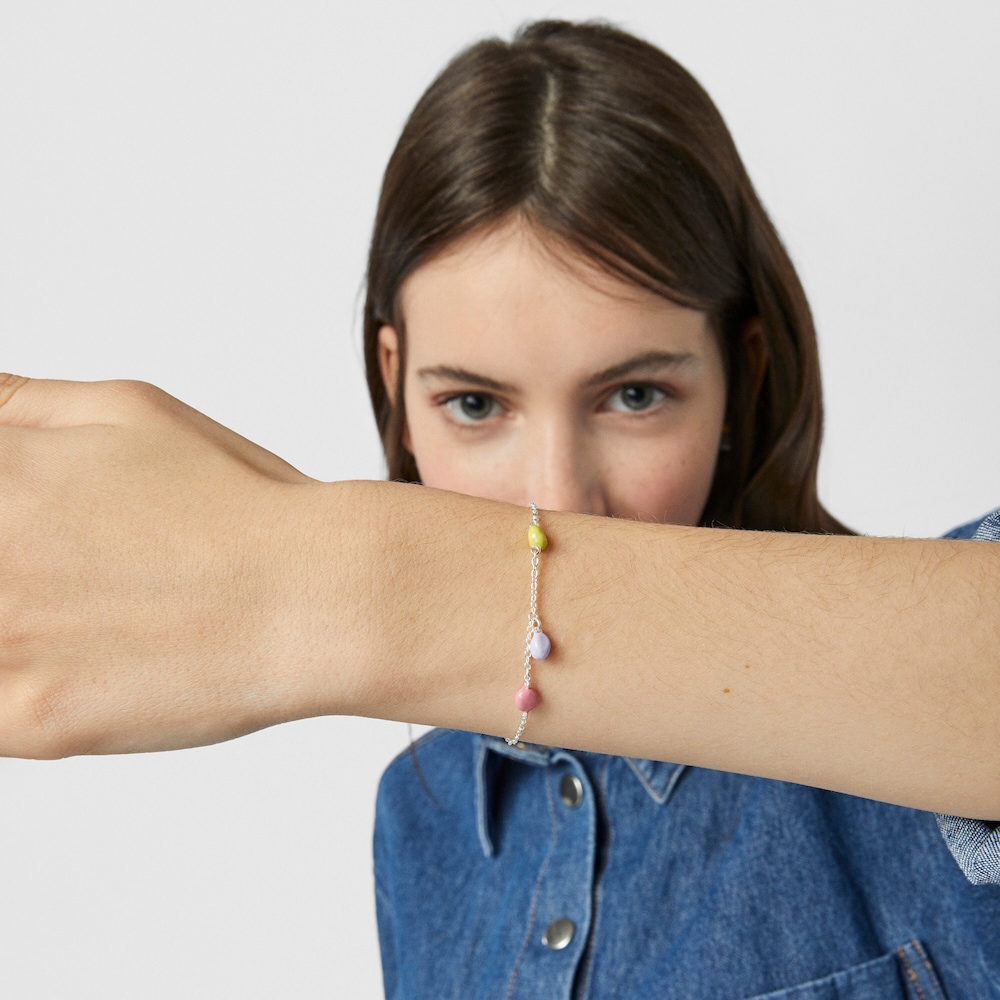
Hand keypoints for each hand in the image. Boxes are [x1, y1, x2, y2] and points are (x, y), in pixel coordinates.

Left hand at [0, 375, 318, 757]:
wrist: (316, 593)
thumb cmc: (239, 502)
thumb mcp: (128, 408)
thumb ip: (19, 402)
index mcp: (2, 470)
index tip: (20, 531)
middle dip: (12, 570)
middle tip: (63, 576)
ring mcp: (2, 639)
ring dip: (12, 625)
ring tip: (77, 613)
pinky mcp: (29, 718)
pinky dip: (15, 687)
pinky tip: (67, 664)